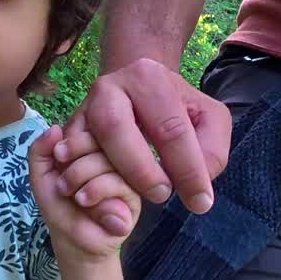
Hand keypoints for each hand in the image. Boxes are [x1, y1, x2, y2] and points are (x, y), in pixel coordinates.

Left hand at [30, 125, 140, 261]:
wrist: (72, 240)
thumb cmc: (60, 206)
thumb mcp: (41, 176)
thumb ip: (40, 150)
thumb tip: (55, 128)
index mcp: (93, 147)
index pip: (92, 123)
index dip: (75, 137)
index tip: (59, 155)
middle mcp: (112, 156)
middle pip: (103, 137)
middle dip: (76, 161)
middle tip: (62, 183)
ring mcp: (126, 173)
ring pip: (109, 160)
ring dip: (83, 180)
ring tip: (75, 198)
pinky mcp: (135, 194)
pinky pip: (120, 182)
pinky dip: (97, 193)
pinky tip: (89, 207)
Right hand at [57, 57, 230, 213]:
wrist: (136, 93)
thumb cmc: (177, 111)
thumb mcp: (208, 120)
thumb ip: (211, 152)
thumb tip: (194, 191)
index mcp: (148, 77)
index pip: (170, 128)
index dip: (187, 169)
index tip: (200, 201)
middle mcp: (108, 87)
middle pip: (116, 129)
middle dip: (142, 171)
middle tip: (163, 196)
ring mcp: (83, 108)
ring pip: (87, 145)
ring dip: (109, 179)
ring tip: (132, 202)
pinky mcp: (69, 132)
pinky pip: (71, 160)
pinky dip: (84, 184)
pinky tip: (100, 201)